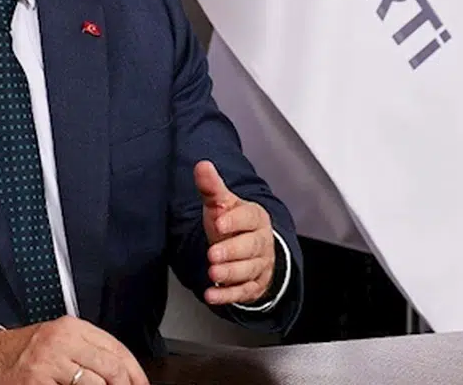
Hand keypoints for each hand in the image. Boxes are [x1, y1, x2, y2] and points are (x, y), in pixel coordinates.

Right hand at [0, 315, 148, 384]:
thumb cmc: (20, 354)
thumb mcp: (56, 342)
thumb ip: (87, 351)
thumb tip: (123, 373)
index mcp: (70, 328)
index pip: (117, 349)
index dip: (135, 373)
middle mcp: (60, 341)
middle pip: (111, 367)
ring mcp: (49, 363)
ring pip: (97, 384)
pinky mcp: (37, 382)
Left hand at [194, 160, 276, 305]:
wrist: (247, 250)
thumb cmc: (233, 224)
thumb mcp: (221, 205)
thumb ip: (211, 187)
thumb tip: (202, 165)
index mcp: (255, 218)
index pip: (249, 218)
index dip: (235, 221)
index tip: (219, 221)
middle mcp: (261, 242)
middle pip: (251, 247)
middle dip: (232, 252)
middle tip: (214, 254)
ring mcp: (259, 265)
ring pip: (248, 271)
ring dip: (230, 274)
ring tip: (213, 274)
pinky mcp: (252, 286)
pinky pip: (242, 292)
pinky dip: (226, 296)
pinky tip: (211, 294)